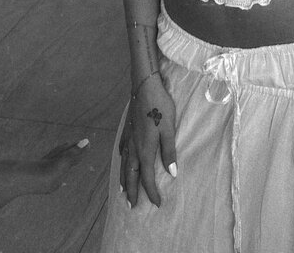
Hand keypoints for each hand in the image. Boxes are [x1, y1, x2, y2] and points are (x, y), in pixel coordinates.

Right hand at [119, 79, 176, 207]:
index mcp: (145, 150)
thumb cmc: (160, 107)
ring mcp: (128, 139)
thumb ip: (169, 152)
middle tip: (132, 206)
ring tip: (122, 191)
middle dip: (132, 192)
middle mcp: (134, 148)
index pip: (147, 177)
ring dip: (124, 180)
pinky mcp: (126, 130)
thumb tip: (172, 174)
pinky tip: (122, 162)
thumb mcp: (169, 129)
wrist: (144, 87)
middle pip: (131, 175)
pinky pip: (122, 152)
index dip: (151, 192)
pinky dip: (121, 162)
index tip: (157, 204)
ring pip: (124, 165)